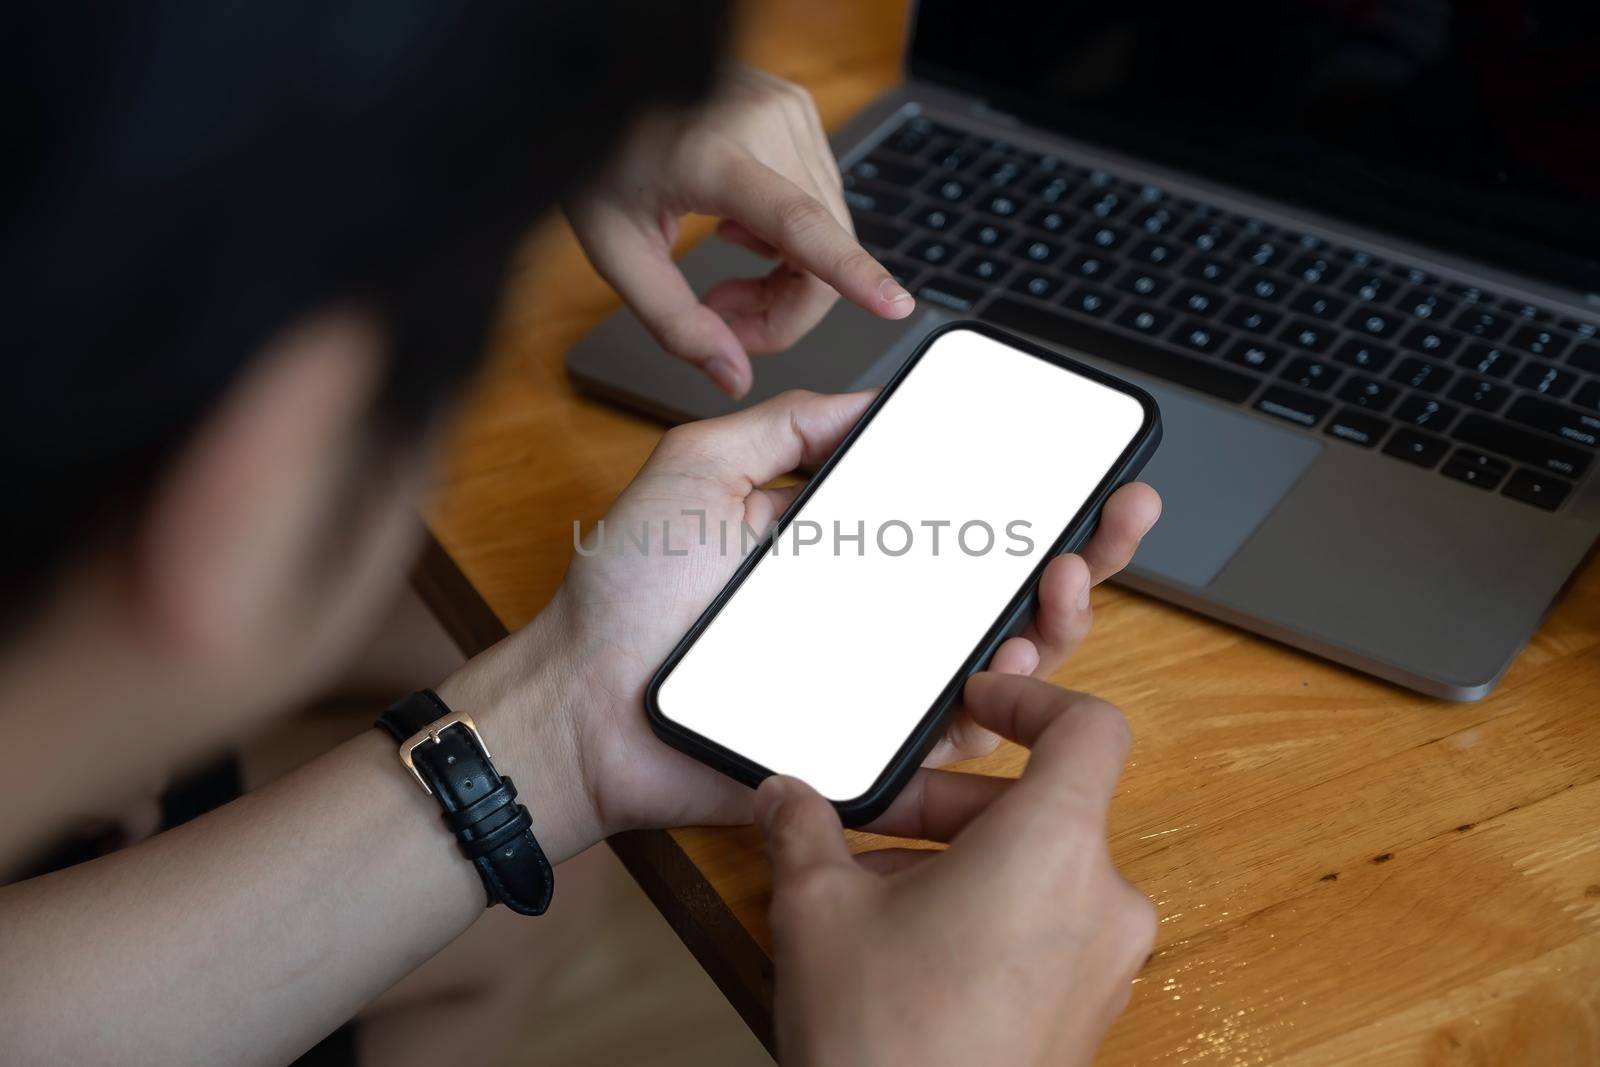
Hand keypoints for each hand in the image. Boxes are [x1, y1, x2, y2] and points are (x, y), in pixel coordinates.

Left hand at [454, 388, 1157, 850]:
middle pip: (1006, 593)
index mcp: (852, 554)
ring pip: (1000, 668)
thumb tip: (867, 399)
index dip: (1030, 498)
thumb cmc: (626, 597)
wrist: (580, 705)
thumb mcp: (699, 471)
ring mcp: (877, 687)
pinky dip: (999, 722)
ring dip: (1056, 626)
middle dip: (1084, 554)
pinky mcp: (865, 754)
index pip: (963, 523)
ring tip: (1064, 581)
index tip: (1082, 465)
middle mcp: (879, 619)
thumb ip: (783, 430)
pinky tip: (1012, 671)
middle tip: (1116, 517)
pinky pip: (949, 749)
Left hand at [565, 66, 915, 396]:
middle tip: (725, 321)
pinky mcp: (798, 113)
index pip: (799, 224)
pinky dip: (789, 237)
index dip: (851, 272)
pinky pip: (820, 199)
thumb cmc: (599, 158)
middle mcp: (765, 126)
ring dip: (786, 275)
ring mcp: (789, 114)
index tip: (892, 304)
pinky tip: (739, 229)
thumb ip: (675, 323)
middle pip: (822, 247)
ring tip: (725, 277)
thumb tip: (733, 375)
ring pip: (829, 229)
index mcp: (713, 157)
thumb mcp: (616, 251)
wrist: (603, 87)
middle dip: (784, 306)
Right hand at [758, 672, 1156, 1066]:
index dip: (1031, 699)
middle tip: (874, 818)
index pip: (1089, 729)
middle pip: (1046, 807)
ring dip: (960, 861)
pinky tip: (905, 947)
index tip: (976, 703)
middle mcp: (1103, 902)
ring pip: (1038, 873)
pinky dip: (987, 914)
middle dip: (951, 803)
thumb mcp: (818, 910)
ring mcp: (1103, 968)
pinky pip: (1045, 931)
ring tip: (869, 890)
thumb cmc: (883, 1038)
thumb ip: (804, 829)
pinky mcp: (1086, 1018)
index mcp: (1055, 848)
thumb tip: (782, 795)